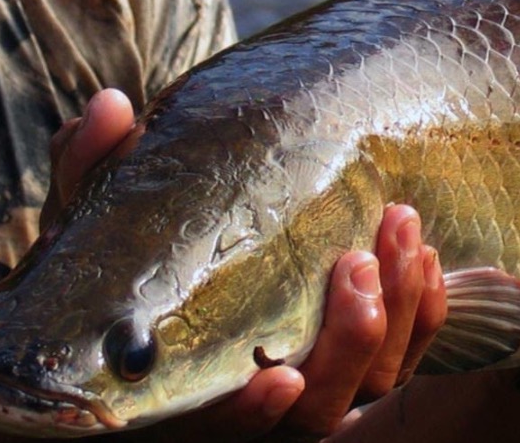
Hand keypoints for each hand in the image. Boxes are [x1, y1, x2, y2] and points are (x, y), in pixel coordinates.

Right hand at [33, 90, 447, 441]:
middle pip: (321, 410)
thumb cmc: (134, 254)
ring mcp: (322, 379)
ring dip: (400, 310)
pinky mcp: (366, 354)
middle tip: (358, 260)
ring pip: (377, 381)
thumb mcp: (97, 215)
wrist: (197, 260)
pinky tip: (425, 254)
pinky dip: (425, 311)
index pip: (219, 427)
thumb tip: (110, 107)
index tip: (278, 375)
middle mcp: (262, 397)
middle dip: (350, 342)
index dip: (250, 414)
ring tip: (401, 225)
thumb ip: (94, 172)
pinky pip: (412, 352)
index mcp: (187, 390)